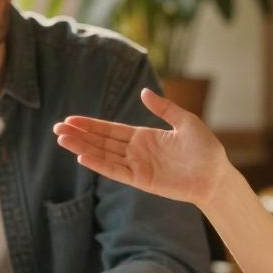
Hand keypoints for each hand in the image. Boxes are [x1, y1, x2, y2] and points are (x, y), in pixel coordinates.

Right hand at [53, 88, 230, 205]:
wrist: (216, 175)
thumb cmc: (205, 149)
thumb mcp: (185, 121)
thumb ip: (164, 108)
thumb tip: (143, 92)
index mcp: (144, 136)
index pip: (111, 129)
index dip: (90, 125)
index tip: (70, 119)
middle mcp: (136, 151)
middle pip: (101, 142)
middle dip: (79, 135)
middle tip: (57, 128)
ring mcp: (137, 166)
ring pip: (104, 155)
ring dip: (83, 148)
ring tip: (62, 140)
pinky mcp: (141, 180)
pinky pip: (116, 171)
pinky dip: (99, 165)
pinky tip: (83, 158)